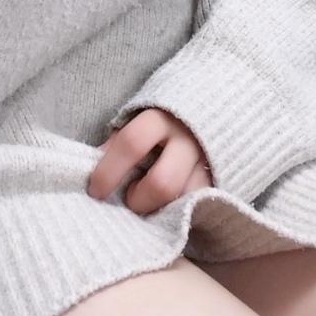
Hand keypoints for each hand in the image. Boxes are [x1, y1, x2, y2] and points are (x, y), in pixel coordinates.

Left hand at [87, 108, 213, 215]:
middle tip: (131, 198)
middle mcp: (188, 139)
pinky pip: (200, 205)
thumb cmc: (161, 118)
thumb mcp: (136, 120)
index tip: (95, 190)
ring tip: (154, 202)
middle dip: (139, 200)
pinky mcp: (222, 180)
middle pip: (162, 183)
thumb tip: (94, 171)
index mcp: (160, 117)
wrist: (213, 105)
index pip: (131, 143)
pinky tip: (171, 205)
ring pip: (186, 201)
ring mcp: (209, 161)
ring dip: (164, 209)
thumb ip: (118, 143)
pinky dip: (182, 210)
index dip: (109, 171)